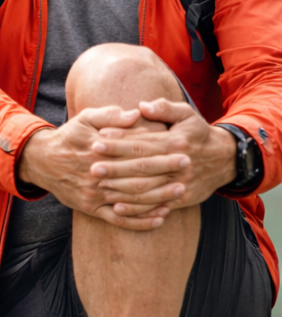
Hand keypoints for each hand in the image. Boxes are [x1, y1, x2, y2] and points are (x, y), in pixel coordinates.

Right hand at [18, 106, 173, 229]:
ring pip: (132, 200)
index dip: (160, 152)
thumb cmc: (68, 137)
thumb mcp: (84, 119)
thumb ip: (110, 116)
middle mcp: (96, 174)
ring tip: (180, 192)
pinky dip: (140, 222)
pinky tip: (160, 218)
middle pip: (137, 176)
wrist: (40, 161)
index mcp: (97, 151)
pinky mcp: (91, 209)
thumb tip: (136, 114)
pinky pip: (119, 220)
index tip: (182, 148)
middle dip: (165, 172)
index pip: (135, 152)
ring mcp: (94, 194)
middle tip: (188, 168)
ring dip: (158, 197)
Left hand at [91, 98, 235, 214]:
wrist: (225, 159)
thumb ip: (164, 108)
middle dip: (115, 168)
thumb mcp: (186, 114)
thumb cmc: (197, 133)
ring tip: (100, 186)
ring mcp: (180, 184)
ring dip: (122, 190)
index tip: (98, 139)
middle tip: (92, 167)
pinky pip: (157, 206)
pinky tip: (118, 207)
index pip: (142, 143)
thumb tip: (142, 106)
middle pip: (142, 168)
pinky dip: (137, 209)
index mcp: (175, 142)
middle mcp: (178, 164)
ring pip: (147, 190)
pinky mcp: (181, 199)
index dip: (119, 142)